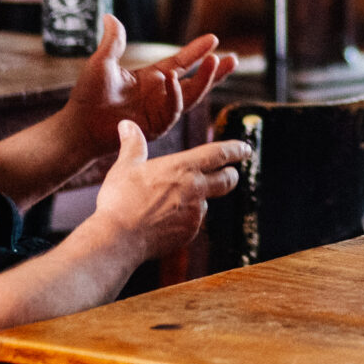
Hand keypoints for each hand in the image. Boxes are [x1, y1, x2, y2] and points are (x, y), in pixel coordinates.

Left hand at [61, 17, 237, 158]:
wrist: (80, 125)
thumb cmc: (88, 96)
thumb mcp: (102, 63)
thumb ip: (112, 41)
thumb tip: (110, 15)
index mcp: (151, 78)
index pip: (180, 63)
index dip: (196, 52)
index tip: (213, 39)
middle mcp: (160, 94)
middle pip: (195, 82)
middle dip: (215, 72)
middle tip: (233, 59)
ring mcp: (160, 111)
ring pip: (191, 95)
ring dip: (205, 81)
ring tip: (216, 63)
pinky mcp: (156, 125)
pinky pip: (173, 109)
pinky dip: (175, 94)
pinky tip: (175, 79)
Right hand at [92, 122, 250, 259]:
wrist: (118, 238)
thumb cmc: (119, 200)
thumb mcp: (125, 167)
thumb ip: (133, 145)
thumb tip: (127, 124)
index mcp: (183, 168)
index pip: (219, 153)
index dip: (236, 149)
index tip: (245, 149)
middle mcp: (196, 189)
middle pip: (228, 180)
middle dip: (232, 175)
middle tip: (230, 173)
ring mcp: (195, 214)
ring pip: (205, 204)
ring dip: (196, 201)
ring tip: (167, 204)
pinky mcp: (189, 233)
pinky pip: (191, 223)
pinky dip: (183, 220)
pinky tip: (162, 222)